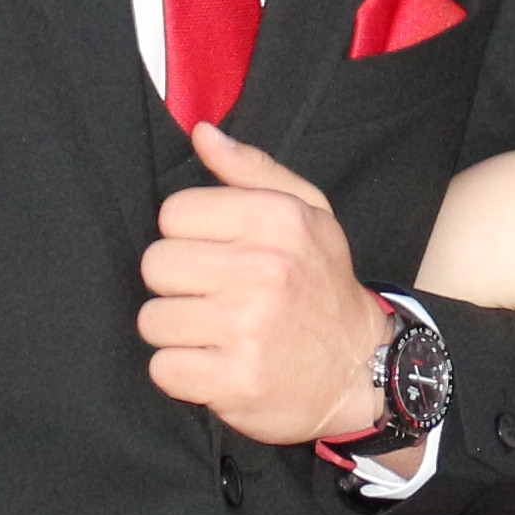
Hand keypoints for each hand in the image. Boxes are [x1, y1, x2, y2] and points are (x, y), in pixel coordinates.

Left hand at [145, 126, 389, 445]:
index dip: (187, 236)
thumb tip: (202, 134)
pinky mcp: (236, 380)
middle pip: (156, 265)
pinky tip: (216, 365)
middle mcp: (265, 270)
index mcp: (279, 220)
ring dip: (177, 332)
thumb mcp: (308, 215)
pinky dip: (183, 373)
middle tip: (214, 298)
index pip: (174, 213)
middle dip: (177, 285)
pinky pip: (164, 368)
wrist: (361, 370)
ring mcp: (250, 328)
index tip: (216, 255)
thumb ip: (252, 170)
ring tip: (216, 333)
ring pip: (153, 319)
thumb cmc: (321, 287)